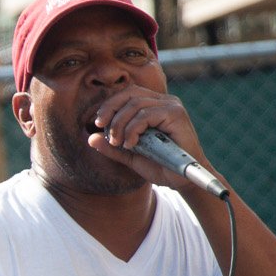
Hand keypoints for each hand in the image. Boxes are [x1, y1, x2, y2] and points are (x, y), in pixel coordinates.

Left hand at [85, 88, 218, 193]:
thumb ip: (112, 146)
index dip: (109, 105)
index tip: (97, 123)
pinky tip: (130, 144)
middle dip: (110, 110)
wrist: (184, 181)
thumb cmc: (161, 166)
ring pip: (136, 103)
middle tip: (102, 129)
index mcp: (154, 105)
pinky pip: (147, 114)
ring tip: (117, 142)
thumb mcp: (130, 156)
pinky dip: (133, 129)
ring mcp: (171, 106)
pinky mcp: (176, 114)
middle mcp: (164, 101)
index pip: (127, 94)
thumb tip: (90, 138)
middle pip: (129, 94)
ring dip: (120, 123)